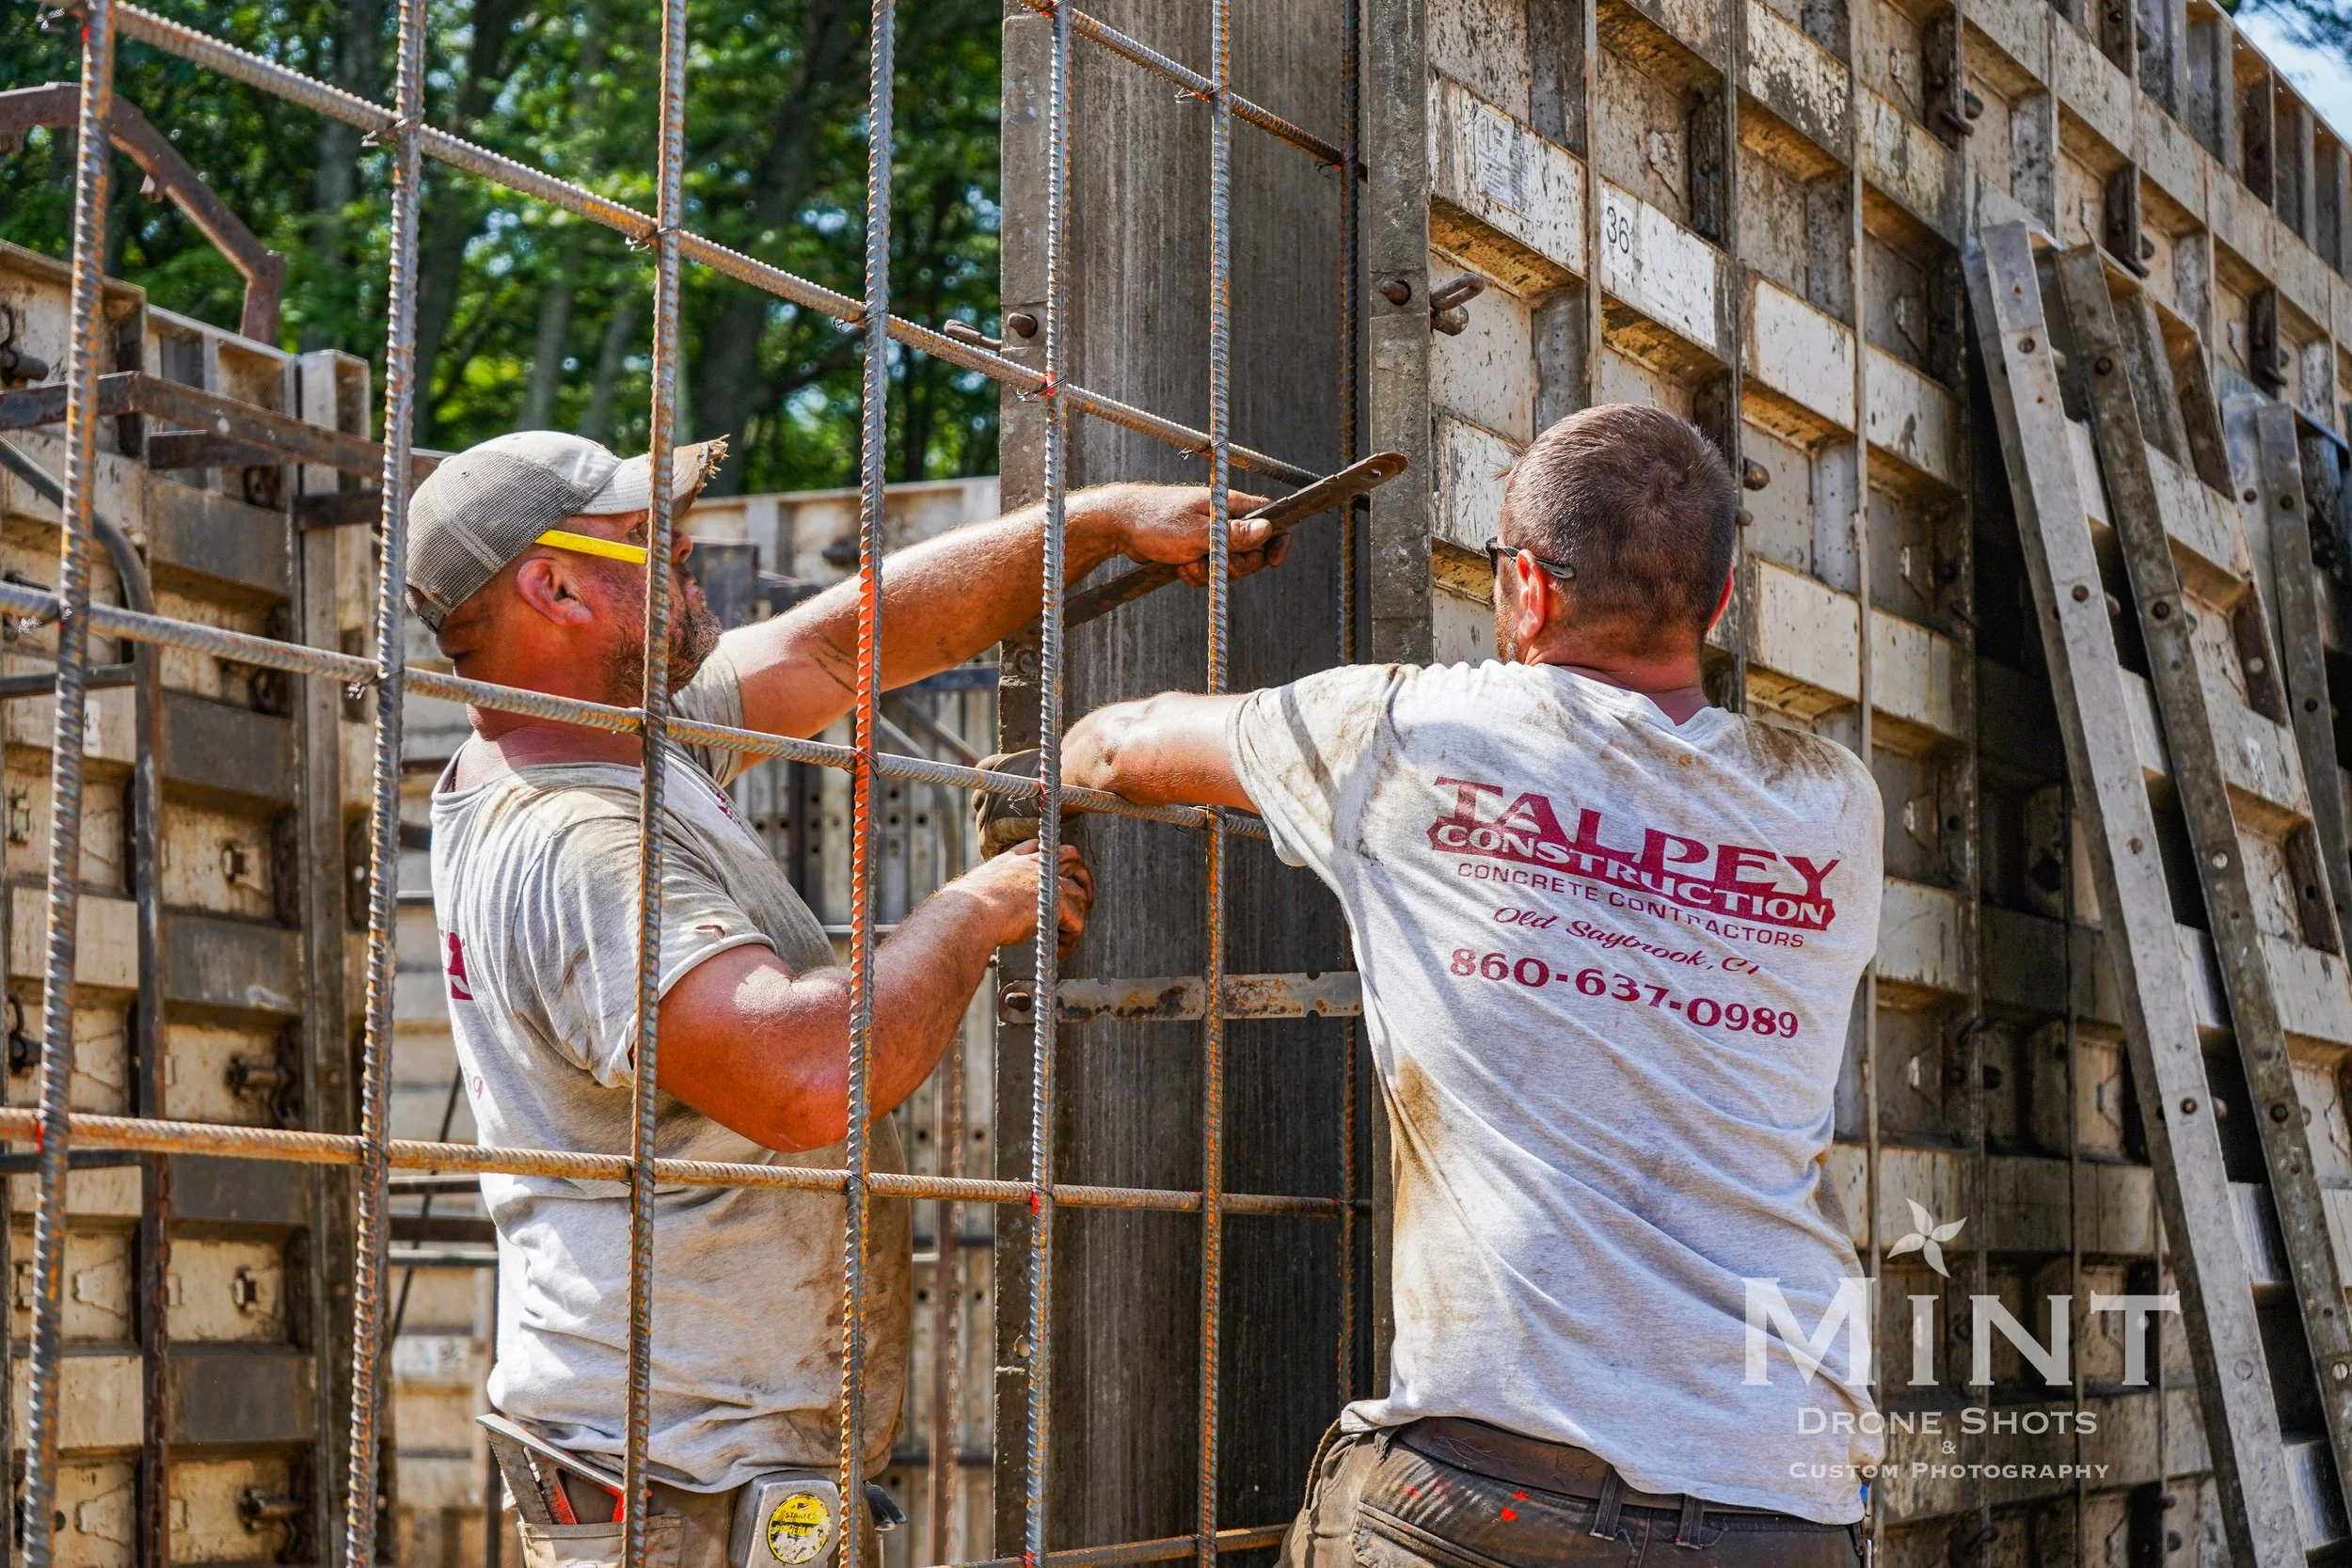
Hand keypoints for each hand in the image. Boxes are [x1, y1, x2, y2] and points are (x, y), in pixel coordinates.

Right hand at [958, 841, 1093, 958]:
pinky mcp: (1057, 902)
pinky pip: (1076, 921)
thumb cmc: (965, 908)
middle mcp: (1034, 864)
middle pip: (1072, 857)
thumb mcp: (978, 886)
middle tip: (1084, 899)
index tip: (1060, 872)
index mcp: (1014, 858)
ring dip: (1077, 917)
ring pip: (1078, 895)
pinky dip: (1072, 937)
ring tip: (1066, 936)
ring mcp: (1048, 880)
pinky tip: (1061, 950)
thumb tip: (985, 907)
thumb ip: (992, 888)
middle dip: (1082, 877)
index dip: (1055, 858)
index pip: (1041, 846)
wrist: (968, 914)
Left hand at [1086, 482, 1286, 587]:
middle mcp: (1224, 518)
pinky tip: (1179, 565)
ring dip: (1211, 572)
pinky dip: (1198, 574)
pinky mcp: (1197, 549)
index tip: (1273, 561)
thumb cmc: (1155, 521)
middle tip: (1214, 562)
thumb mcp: (1197, 533)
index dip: (1278, 540)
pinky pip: (1210, 571)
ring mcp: (1210, 534)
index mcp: (1229, 505)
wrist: (1120, 525)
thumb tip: (1268, 529)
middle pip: (1253, 550)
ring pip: (1231, 564)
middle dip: (1237, 565)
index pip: (1270, 517)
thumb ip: (1233, 535)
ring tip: (1188, 561)